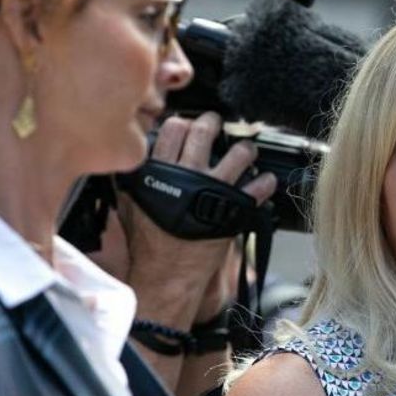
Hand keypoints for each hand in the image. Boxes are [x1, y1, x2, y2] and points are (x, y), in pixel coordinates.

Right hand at [119, 112, 276, 329]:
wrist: (168, 272)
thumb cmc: (148, 242)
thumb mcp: (130, 203)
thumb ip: (134, 177)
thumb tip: (134, 157)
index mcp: (160, 171)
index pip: (173, 130)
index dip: (182, 123)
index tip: (188, 125)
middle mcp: (189, 175)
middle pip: (204, 133)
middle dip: (212, 122)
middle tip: (215, 123)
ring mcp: (215, 190)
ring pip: (239, 154)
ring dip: (245, 149)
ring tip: (246, 151)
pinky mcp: (235, 208)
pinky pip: (259, 187)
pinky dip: (265, 181)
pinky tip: (265, 180)